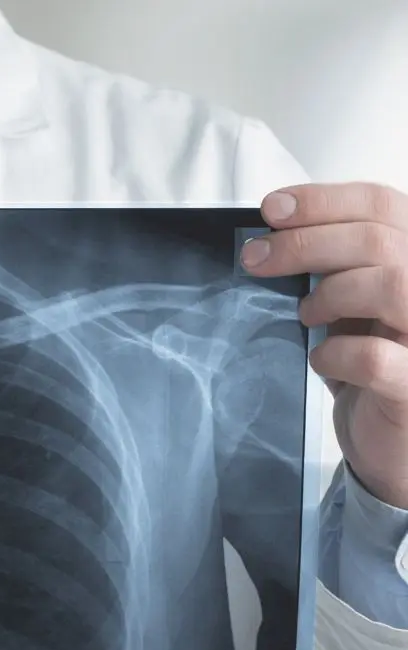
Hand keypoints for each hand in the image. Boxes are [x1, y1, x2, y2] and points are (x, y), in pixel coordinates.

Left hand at [241, 182, 407, 508]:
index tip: (270, 209)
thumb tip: (271, 239)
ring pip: (390, 284)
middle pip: (379, 239)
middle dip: (305, 242)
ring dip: (331, 292)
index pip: (384, 205)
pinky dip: (334, 353)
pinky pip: (374, 356)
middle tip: (255, 259)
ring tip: (305, 314)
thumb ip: (332, 272)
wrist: (394, 449)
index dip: (324, 200)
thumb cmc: (371, 370)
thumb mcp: (350, 310)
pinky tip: (319, 360)